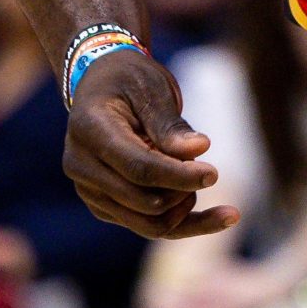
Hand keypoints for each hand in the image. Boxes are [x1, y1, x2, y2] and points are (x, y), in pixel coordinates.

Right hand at [63, 46, 238, 240]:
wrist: (102, 88)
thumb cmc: (129, 81)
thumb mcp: (150, 89)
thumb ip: (170, 124)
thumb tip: (200, 149)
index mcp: (90, 131)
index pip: (140, 168)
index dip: (179, 175)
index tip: (213, 174)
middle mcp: (82, 167)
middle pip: (145, 201)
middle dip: (184, 190)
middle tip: (206, 168)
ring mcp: (91, 191)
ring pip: (149, 224)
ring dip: (185, 208)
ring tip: (201, 179)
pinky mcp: (106, 206)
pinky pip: (149, 226)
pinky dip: (185, 223)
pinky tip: (224, 216)